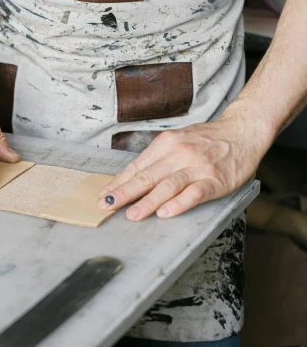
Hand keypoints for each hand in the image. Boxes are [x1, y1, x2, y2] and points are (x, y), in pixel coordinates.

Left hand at [96, 116, 271, 219]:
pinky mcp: (215, 180)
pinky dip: (178, 204)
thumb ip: (155, 159)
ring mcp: (198, 167)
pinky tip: (165, 213)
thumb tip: (127, 179)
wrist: (243, 131)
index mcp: (166, 143)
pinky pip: (194, 194)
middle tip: (107, 205)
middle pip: (147, 176)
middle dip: (124, 192)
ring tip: (131, 214)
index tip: (103, 195)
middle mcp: (179, 153)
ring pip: (168, 186)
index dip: (119, 182)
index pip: (137, 166)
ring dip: (147, 202)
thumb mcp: (176, 141)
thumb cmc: (206, 140)